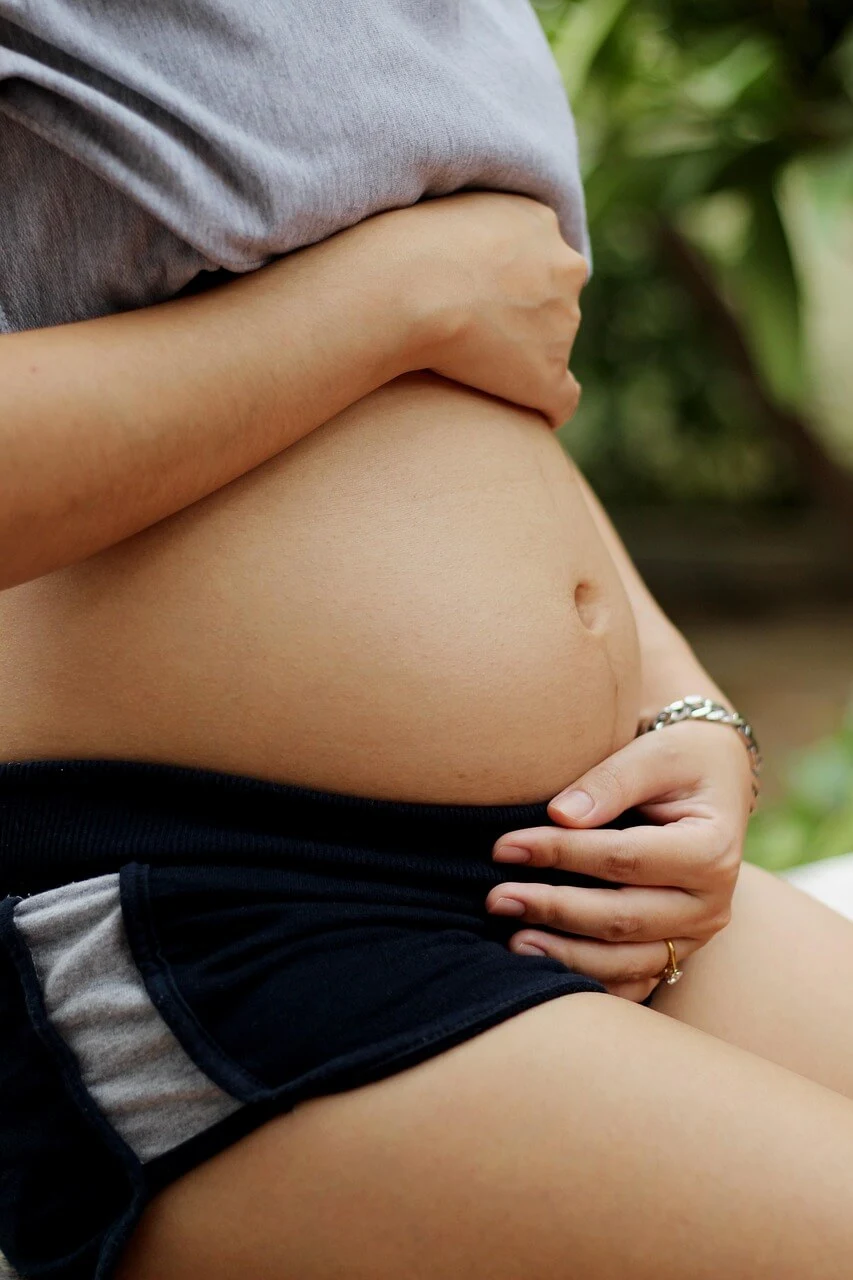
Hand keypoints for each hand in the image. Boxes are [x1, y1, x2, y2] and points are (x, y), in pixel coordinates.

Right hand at [373, 192, 587, 428]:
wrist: (407, 287)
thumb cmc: (406, 247)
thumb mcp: (447, 213)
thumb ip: (471, 231)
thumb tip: (462, 254)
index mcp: (541, 224)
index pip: (543, 258)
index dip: (511, 283)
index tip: (479, 298)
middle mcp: (565, 272)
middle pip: (555, 302)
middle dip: (526, 320)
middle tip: (473, 333)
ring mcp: (562, 328)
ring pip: (553, 349)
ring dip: (522, 360)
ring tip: (471, 370)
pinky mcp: (547, 378)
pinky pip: (561, 401)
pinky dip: (543, 408)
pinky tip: (520, 415)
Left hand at [486, 721, 752, 1001]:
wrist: (715, 782)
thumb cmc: (682, 761)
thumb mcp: (656, 754)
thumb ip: (611, 781)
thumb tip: (560, 815)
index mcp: (711, 851)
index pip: (624, 859)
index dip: (562, 854)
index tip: (506, 847)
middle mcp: (710, 903)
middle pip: (622, 917)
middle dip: (553, 909)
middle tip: (496, 898)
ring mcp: (696, 935)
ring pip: (626, 961)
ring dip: (565, 955)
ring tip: (512, 941)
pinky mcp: (678, 951)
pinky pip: (632, 980)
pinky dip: (588, 980)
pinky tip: (545, 970)